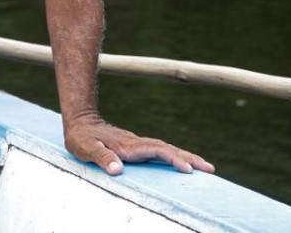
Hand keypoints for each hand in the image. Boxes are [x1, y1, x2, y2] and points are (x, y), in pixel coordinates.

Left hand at [64, 113, 214, 175]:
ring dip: (186, 156)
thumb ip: (101, 157)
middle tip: (209, 169)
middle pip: (168, 149)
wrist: (80, 121)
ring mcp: (138, 144)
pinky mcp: (138, 146)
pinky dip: (175, 156)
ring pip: (167, 149)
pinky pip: (161, 151)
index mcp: (128, 146)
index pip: (156, 151)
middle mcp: (137, 143)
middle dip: (189, 158)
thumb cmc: (81, 137)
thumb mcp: (85, 148)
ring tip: (205, 166)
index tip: (188, 169)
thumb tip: (118, 170)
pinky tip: (183, 162)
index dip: (172, 159)